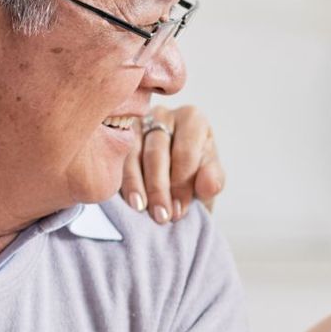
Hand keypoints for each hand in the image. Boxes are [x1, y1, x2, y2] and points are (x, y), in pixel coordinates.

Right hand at [121, 105, 223, 224]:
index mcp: (192, 119)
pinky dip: (123, 182)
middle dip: (159, 188)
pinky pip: (117, 159)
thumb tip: (209, 185)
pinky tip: (127, 200)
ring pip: (134, 155)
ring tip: (141, 209)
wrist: (175, 181)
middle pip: (157, 153)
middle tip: (161, 216)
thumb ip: (213, 180)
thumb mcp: (209, 179)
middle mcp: (163, 115)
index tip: (179, 211)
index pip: (185, 152)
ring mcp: (137, 123)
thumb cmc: (194, 176)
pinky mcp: (117, 137)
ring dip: (137, 185)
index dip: (182, 184)